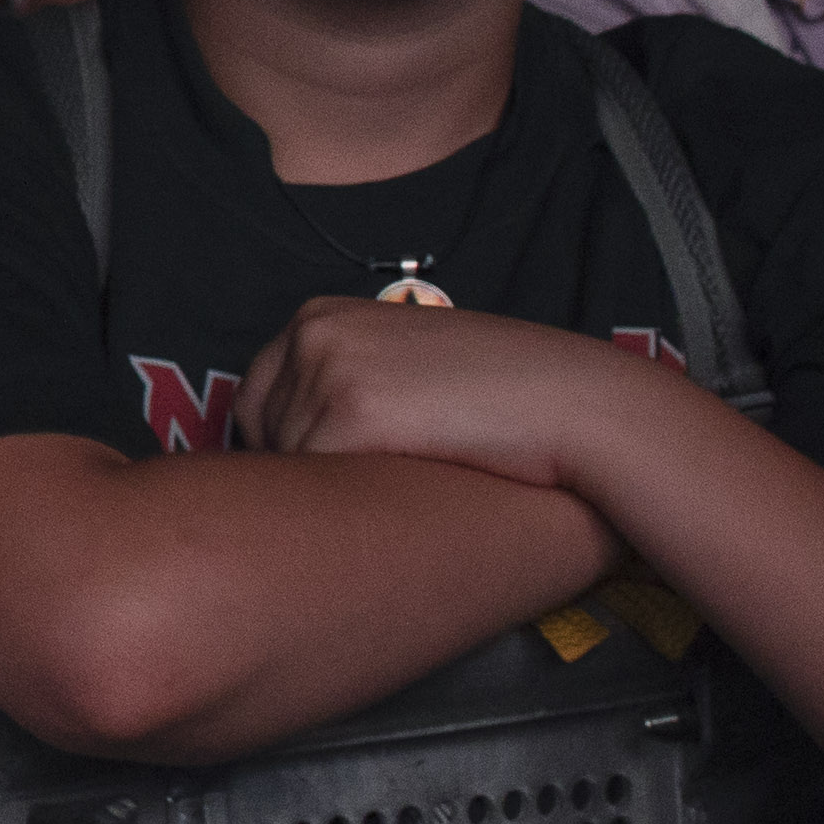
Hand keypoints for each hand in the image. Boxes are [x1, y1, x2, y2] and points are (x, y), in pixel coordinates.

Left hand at [231, 296, 672, 508]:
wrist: (572, 404)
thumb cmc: (497, 397)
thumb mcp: (404, 366)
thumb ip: (343, 385)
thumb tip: (280, 455)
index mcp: (319, 315)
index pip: (251, 403)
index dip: (284, 451)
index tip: (327, 480)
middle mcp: (313, 333)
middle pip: (259, 436)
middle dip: (302, 474)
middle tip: (366, 495)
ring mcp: (327, 370)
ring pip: (287, 467)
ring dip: (329, 494)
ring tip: (397, 491)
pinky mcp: (350, 413)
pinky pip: (313, 487)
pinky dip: (348, 508)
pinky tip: (400, 504)